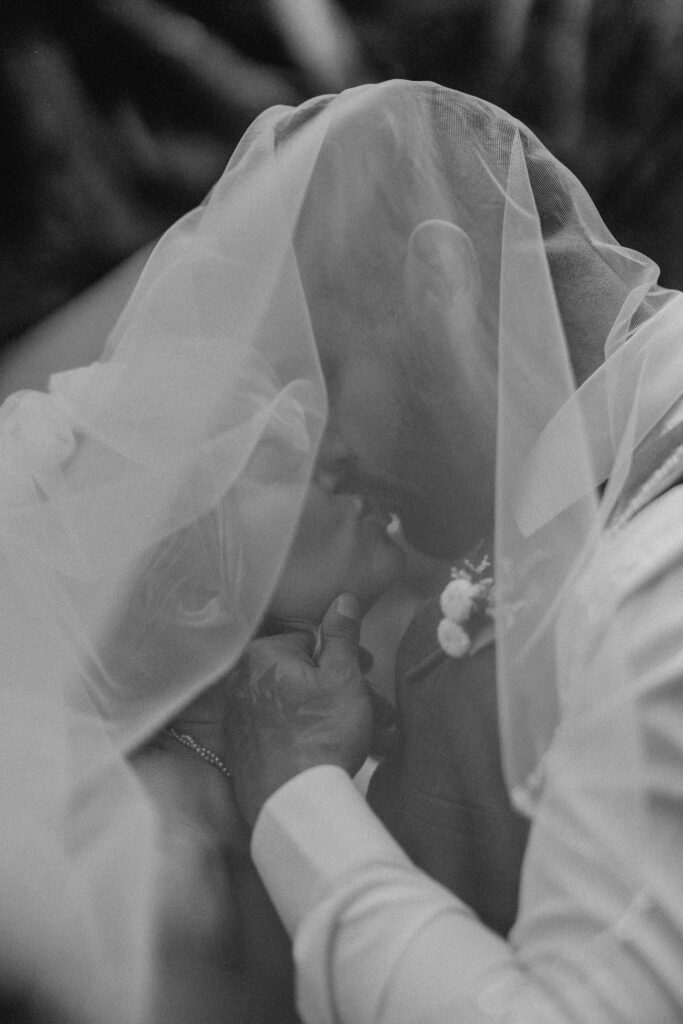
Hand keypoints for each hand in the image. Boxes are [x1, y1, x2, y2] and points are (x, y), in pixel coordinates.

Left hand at [225, 593, 372, 827]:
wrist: (294, 803)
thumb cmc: (322, 735)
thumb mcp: (343, 676)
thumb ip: (342, 634)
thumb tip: (343, 598)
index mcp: (262, 656)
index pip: (308, 641)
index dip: (343, 656)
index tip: (368, 670)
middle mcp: (242, 682)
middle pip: (302, 675)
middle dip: (342, 690)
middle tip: (376, 708)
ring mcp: (240, 719)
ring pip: (296, 706)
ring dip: (332, 716)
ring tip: (370, 737)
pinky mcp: (243, 751)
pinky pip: (282, 733)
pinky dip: (308, 737)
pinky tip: (334, 754)